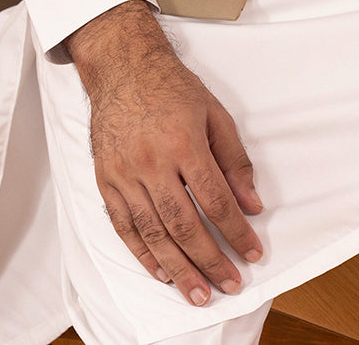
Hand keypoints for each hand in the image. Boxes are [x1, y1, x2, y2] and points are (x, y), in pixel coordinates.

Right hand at [65, 0, 262, 308]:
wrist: (122, 66)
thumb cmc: (171, 87)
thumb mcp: (215, 112)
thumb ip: (235, 160)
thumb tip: (252, 204)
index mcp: (184, 142)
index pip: (215, 199)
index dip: (236, 231)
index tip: (252, 253)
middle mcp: (152, 161)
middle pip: (185, 224)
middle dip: (210, 260)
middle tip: (229, 285)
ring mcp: (125, 173)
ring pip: (153, 232)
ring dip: (179, 268)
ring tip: (198, 293)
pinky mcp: (106, 179)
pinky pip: (124, 226)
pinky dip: (143, 253)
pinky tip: (162, 271)